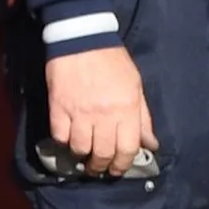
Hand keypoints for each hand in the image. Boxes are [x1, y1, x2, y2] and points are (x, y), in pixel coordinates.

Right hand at [45, 45, 155, 176]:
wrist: (81, 38)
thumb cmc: (113, 61)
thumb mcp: (136, 87)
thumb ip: (143, 117)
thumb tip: (150, 144)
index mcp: (126, 110)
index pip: (127, 149)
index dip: (122, 165)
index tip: (117, 170)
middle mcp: (104, 115)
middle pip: (103, 153)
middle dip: (101, 166)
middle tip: (100, 169)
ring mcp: (79, 112)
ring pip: (80, 148)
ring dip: (82, 158)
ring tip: (84, 158)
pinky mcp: (58, 106)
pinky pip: (60, 135)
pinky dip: (64, 143)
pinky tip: (68, 142)